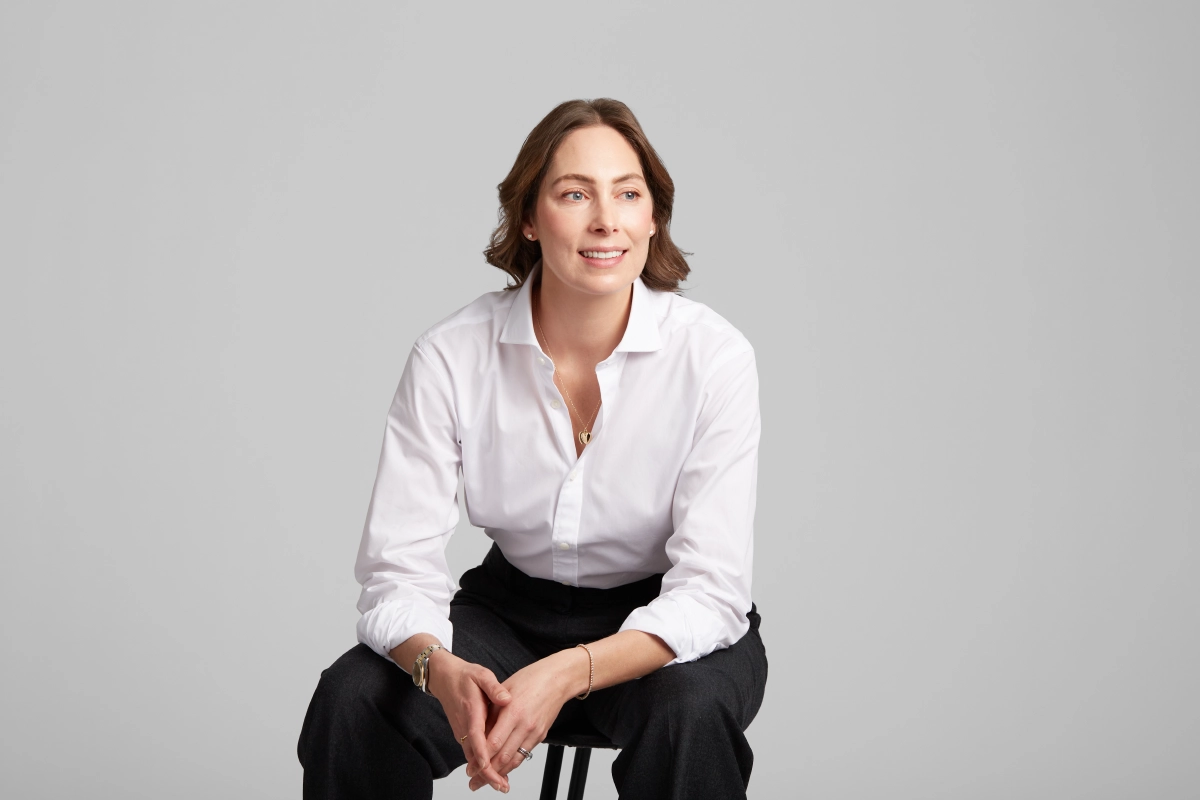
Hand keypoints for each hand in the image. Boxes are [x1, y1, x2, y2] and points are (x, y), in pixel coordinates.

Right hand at [426, 650, 512, 792]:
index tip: (490, 768)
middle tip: (502, 785)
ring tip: (501, 784)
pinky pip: (472, 753)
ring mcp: (462, 732)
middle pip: (474, 754)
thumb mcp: (481, 674)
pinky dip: (481, 764)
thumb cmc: (464, 676)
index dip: (482, 753)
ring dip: (485, 772)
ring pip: (472, 757)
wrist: (443, 677)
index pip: (476, 736)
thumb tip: (507, 699)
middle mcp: (464, 725)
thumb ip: (494, 687)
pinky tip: (494, 771)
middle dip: (487, 772)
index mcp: (471, 711)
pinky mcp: (463, 734)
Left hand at [467, 649, 586, 791]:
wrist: (558, 679)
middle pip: (503, 757)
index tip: (470, 768)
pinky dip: (512, 765)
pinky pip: (524, 755)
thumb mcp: (504, 690)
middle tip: (474, 782)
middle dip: (487, 773)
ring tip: (486, 782)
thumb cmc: (531, 679)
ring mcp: (534, 732)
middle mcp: (525, 725)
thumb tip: (478, 734)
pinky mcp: (541, 736)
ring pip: (515, 761)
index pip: (494, 743)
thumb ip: (491, 712)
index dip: (481, 759)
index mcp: (513, 711)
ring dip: (499, 774)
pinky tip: (503, 770)